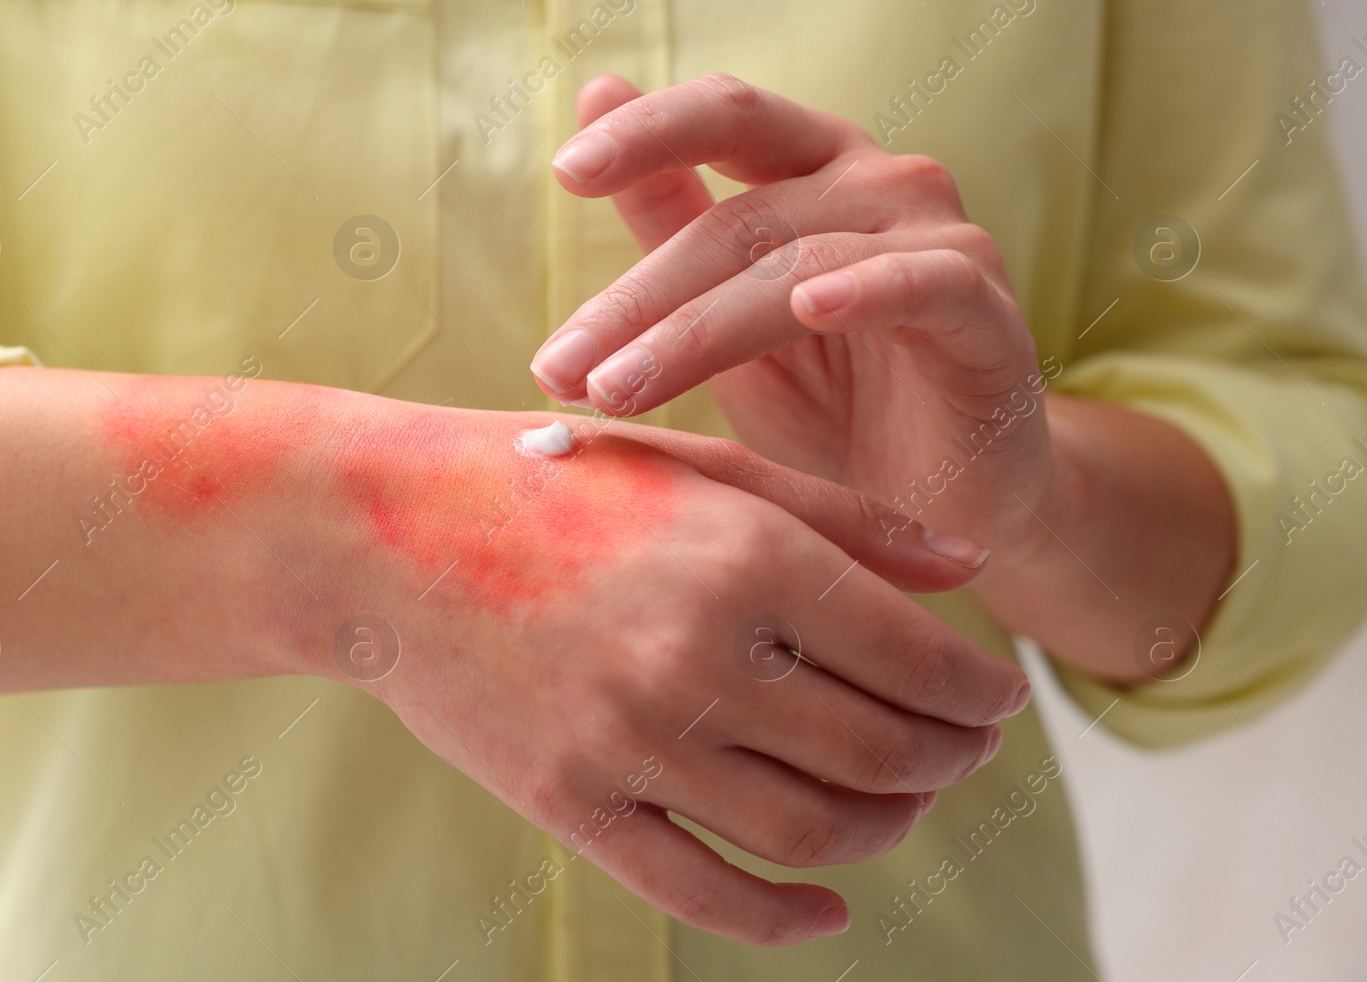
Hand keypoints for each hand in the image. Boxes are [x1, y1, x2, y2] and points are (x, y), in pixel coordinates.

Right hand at [315, 403, 1028, 944]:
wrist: (383, 530)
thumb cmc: (552, 479)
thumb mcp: (701, 464)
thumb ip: (844, 516)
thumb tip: (975, 568)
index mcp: (742, 555)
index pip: (917, 659)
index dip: (982, 692)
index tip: (1000, 699)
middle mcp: (696, 655)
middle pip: (881, 753)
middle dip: (950, 759)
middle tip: (962, 748)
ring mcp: (629, 742)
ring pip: (812, 832)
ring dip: (888, 830)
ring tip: (903, 804)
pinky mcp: (571, 804)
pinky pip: (706, 891)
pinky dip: (786, 918)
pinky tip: (828, 908)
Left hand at [530, 74, 1053, 556]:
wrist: (939, 505)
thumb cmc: (832, 401)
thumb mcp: (725, 314)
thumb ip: (670, 212)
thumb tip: (594, 90)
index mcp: (816, 168)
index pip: (728, 116)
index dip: (648, 132)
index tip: (564, 171)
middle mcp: (882, 184)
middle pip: (744, 215)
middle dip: (638, 296)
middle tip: (558, 365)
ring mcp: (941, 240)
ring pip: (802, 262)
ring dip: (696, 331)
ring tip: (618, 388)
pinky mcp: (987, 313)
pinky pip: (924, 284)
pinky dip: (867, 289)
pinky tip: (810, 307)